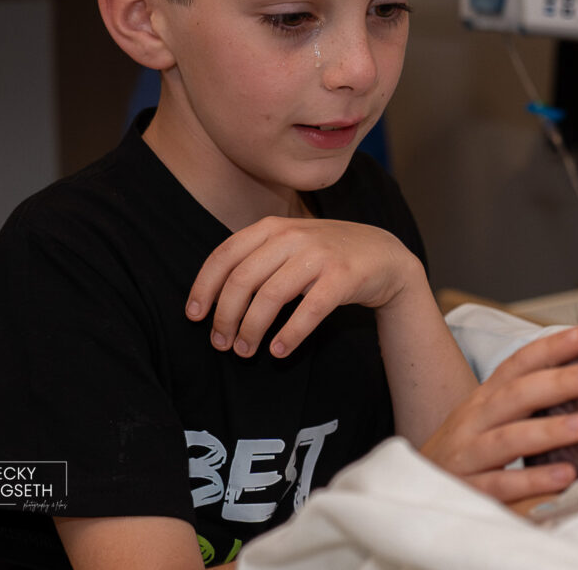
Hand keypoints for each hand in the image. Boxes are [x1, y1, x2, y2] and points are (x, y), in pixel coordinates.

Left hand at [185, 216, 424, 357]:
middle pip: (243, 279)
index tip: (194, 317)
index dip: (203, 288)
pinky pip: (309, 310)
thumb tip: (212, 297)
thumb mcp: (289, 244)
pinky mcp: (343, 277)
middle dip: (225, 316)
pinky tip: (279, 351)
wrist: (384, 254)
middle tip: (220, 344)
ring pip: (271, 296)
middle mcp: (293, 235)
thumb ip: (256, 258)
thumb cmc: (327, 255)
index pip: (224, 255)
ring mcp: (319, 255)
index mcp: (272, 227)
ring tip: (245, 351)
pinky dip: (290, 334)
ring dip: (252, 330)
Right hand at [421, 325, 577, 504]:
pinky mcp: (468, 492)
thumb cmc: (464, 454)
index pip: (516, 366)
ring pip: (509, 438)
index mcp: (483, 400)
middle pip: (516, 395)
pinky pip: (501, 486)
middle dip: (559, 382)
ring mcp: (467, 456)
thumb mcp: (488, 420)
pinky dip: (533, 480)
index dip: (549, 348)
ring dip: (550, 430)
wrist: (415, 495)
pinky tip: (565, 476)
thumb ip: (525, 403)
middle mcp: (473, 421)